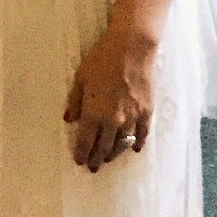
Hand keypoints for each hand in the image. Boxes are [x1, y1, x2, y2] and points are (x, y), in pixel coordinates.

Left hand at [63, 27, 155, 173]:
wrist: (131, 49)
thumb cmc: (102, 59)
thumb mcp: (81, 78)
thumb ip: (75, 101)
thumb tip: (70, 119)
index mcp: (94, 113)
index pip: (86, 141)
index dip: (82, 153)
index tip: (79, 161)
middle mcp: (113, 121)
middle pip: (104, 147)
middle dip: (97, 159)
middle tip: (92, 167)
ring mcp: (132, 118)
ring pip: (122, 144)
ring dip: (114, 154)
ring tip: (108, 159)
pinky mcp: (146, 112)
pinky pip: (142, 135)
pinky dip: (137, 144)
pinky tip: (134, 149)